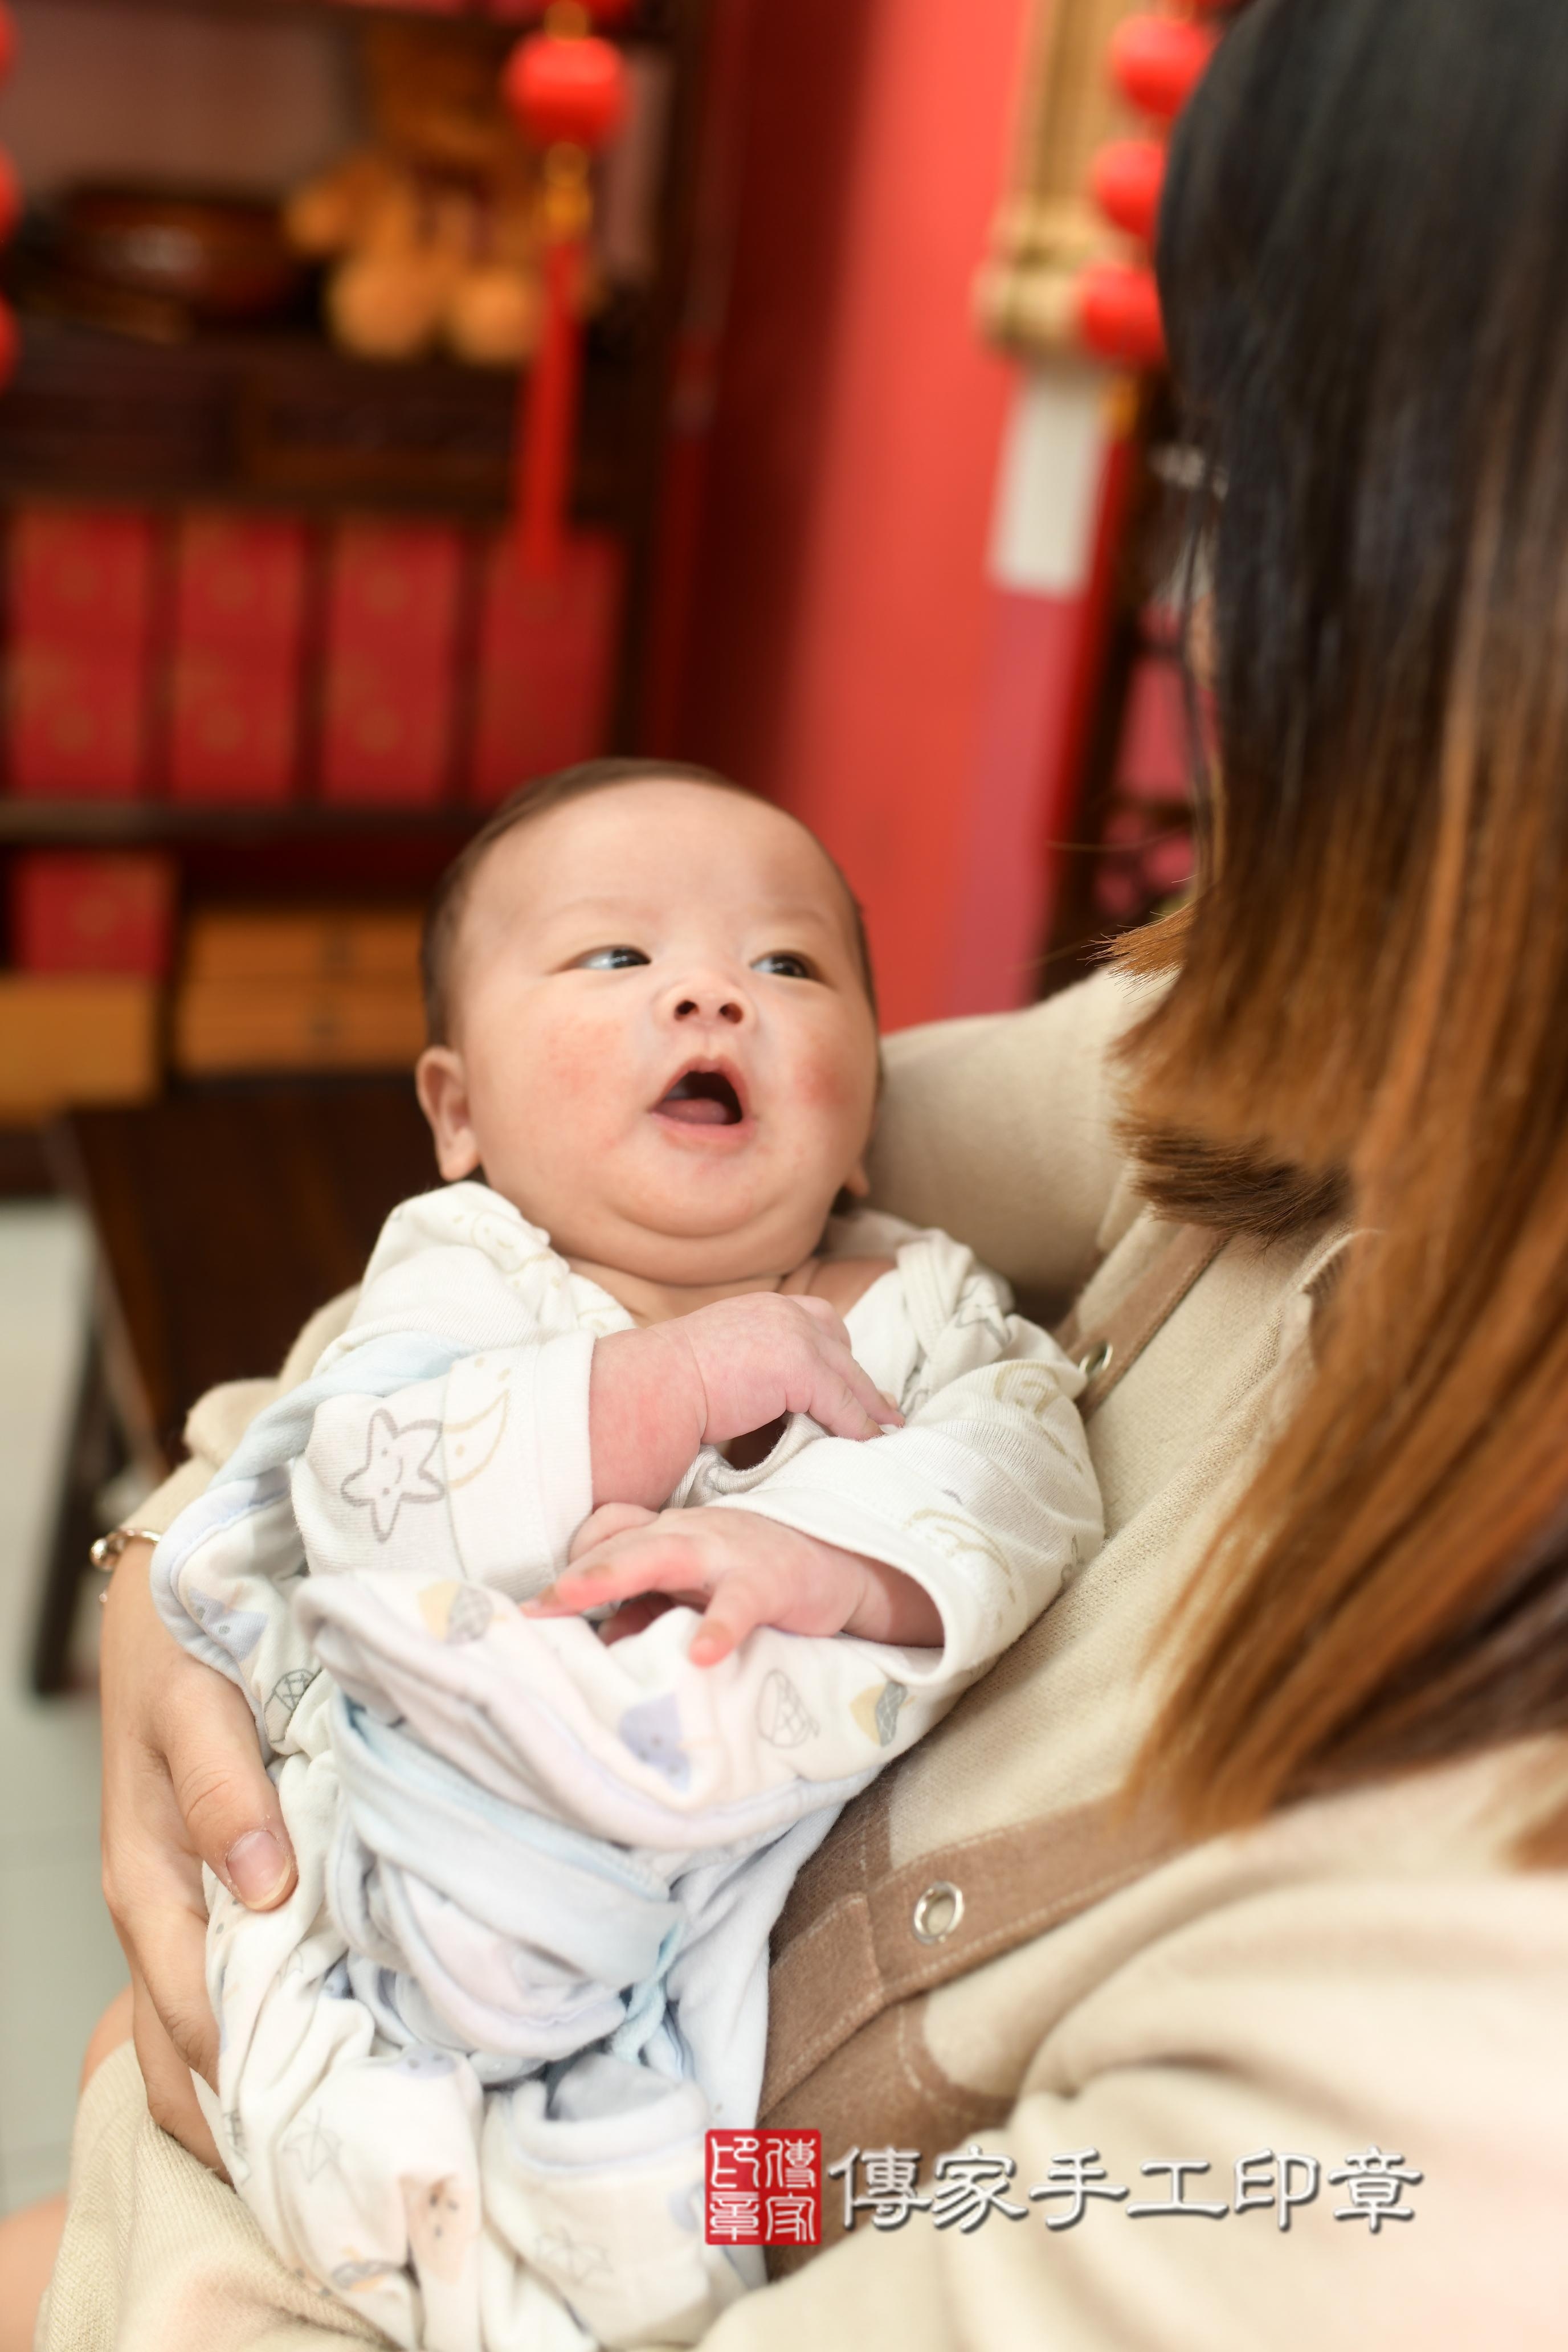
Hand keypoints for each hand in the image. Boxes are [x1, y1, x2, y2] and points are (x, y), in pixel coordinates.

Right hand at [99, 1540, 294, 2155]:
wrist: (171, 1599)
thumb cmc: (181, 1652)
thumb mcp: (195, 1711)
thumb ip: (227, 1796)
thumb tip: (262, 1891)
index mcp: (150, 1886)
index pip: (190, 2026)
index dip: (248, 2092)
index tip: (328, 2139)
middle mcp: (169, 1913)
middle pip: (194, 2058)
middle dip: (258, 2121)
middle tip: (354, 2166)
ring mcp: (199, 1903)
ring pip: (220, 2025)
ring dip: (276, 2078)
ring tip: (362, 2128)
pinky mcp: (235, 1880)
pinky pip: (248, 1976)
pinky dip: (287, 2020)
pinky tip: (351, 2040)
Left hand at [527, 1502, 942, 1664]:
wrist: (845, 1566)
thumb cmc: (760, 1578)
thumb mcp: (697, 1592)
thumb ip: (649, 1609)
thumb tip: (599, 1645)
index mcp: (670, 1534)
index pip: (609, 1533)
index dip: (572, 1563)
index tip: (531, 1607)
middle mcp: (690, 1534)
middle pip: (623, 1542)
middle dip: (575, 1571)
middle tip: (532, 1604)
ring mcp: (729, 1552)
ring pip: (666, 1556)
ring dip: (618, 1576)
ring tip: (576, 1597)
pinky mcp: (770, 1580)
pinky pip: (738, 1604)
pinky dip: (717, 1628)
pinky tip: (699, 1656)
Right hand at [588, 1293, 901, 1510]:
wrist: (648, 1390)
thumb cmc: (666, 1389)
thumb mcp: (718, 1364)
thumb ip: (751, 1370)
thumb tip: (770, 1399)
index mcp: (761, 1308)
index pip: (818, 1323)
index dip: (839, 1356)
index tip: (857, 1385)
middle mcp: (783, 1312)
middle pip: (841, 1347)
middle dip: (862, 1382)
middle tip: (885, 1413)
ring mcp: (794, 1336)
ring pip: (849, 1377)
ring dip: (870, 1407)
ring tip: (886, 1433)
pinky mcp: (800, 1368)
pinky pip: (842, 1404)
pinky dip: (859, 1427)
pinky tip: (869, 1446)